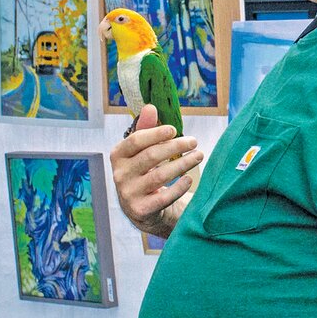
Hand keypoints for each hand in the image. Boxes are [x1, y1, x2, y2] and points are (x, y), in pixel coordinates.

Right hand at [109, 105, 201, 234]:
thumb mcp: (140, 150)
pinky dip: (179, 187)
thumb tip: (150, 107)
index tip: (174, 129)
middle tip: (194, 141)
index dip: (156, 133)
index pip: (136, 140)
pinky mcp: (141, 210)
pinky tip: (190, 178)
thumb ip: (145, 129)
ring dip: (183, 163)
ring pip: (159, 176)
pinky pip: (164, 198)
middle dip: (176, 146)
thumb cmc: (143, 172)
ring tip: (198, 156)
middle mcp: (120, 175)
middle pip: (151, 156)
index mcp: (118, 156)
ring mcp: (129, 194)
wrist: (140, 208)